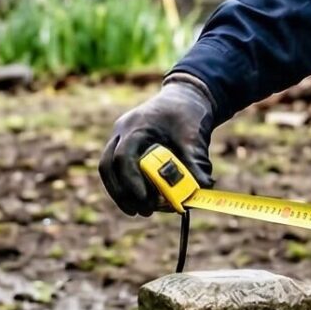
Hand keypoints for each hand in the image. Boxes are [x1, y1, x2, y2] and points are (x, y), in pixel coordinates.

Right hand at [98, 76, 217, 215]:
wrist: (184, 97)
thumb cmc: (188, 114)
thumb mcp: (194, 137)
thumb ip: (196, 162)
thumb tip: (203, 188)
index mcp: (137, 125)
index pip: (124, 156)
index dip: (130, 181)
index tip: (144, 200)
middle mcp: (122, 130)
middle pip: (108, 165)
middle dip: (120, 193)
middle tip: (139, 212)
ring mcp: (119, 137)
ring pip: (107, 168)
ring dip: (119, 192)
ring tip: (139, 210)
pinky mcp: (122, 145)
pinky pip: (114, 168)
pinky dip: (124, 185)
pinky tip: (138, 199)